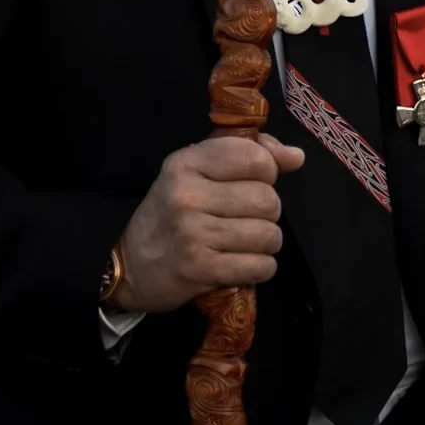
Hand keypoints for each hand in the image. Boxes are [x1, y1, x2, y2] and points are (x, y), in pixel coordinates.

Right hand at [110, 133, 303, 313]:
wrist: (128, 264)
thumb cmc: (172, 213)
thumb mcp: (198, 171)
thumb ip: (248, 154)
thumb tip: (296, 157)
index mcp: (186, 163)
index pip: (254, 157)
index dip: (267, 170)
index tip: (255, 181)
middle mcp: (187, 195)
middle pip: (267, 199)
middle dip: (267, 212)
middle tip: (246, 218)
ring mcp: (193, 234)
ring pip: (268, 234)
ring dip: (265, 242)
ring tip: (245, 242)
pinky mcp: (200, 269)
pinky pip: (260, 266)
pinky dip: (260, 267)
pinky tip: (242, 263)